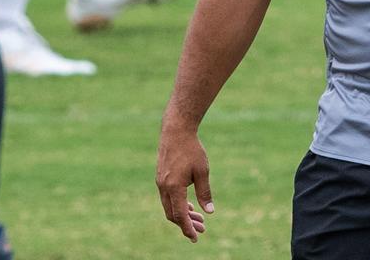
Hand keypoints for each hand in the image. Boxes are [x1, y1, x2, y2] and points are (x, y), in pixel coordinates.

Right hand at [156, 125, 212, 242]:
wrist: (176, 131)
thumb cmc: (192, 150)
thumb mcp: (202, 171)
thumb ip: (205, 192)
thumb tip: (209, 212)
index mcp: (174, 188)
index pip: (180, 215)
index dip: (187, 228)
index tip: (195, 238)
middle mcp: (164, 187)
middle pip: (173, 214)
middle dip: (186, 224)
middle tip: (201, 230)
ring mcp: (160, 183)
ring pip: (169, 206)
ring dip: (183, 214)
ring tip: (199, 220)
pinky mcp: (161, 178)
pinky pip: (168, 198)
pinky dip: (178, 204)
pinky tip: (190, 205)